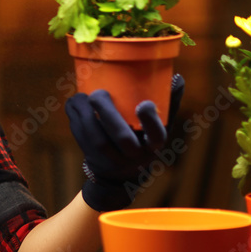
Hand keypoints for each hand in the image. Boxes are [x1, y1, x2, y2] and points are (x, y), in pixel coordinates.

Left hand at [65, 73, 184, 211]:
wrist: (120, 173)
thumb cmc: (142, 139)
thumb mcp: (158, 127)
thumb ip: (168, 103)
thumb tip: (176, 78)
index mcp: (153, 145)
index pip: (157, 136)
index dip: (150, 121)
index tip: (144, 103)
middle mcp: (134, 156)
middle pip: (122, 138)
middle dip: (108, 114)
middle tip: (99, 93)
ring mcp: (112, 160)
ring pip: (97, 139)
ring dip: (85, 115)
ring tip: (81, 96)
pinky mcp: (92, 158)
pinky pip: (81, 138)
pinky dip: (75, 118)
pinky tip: (74, 103)